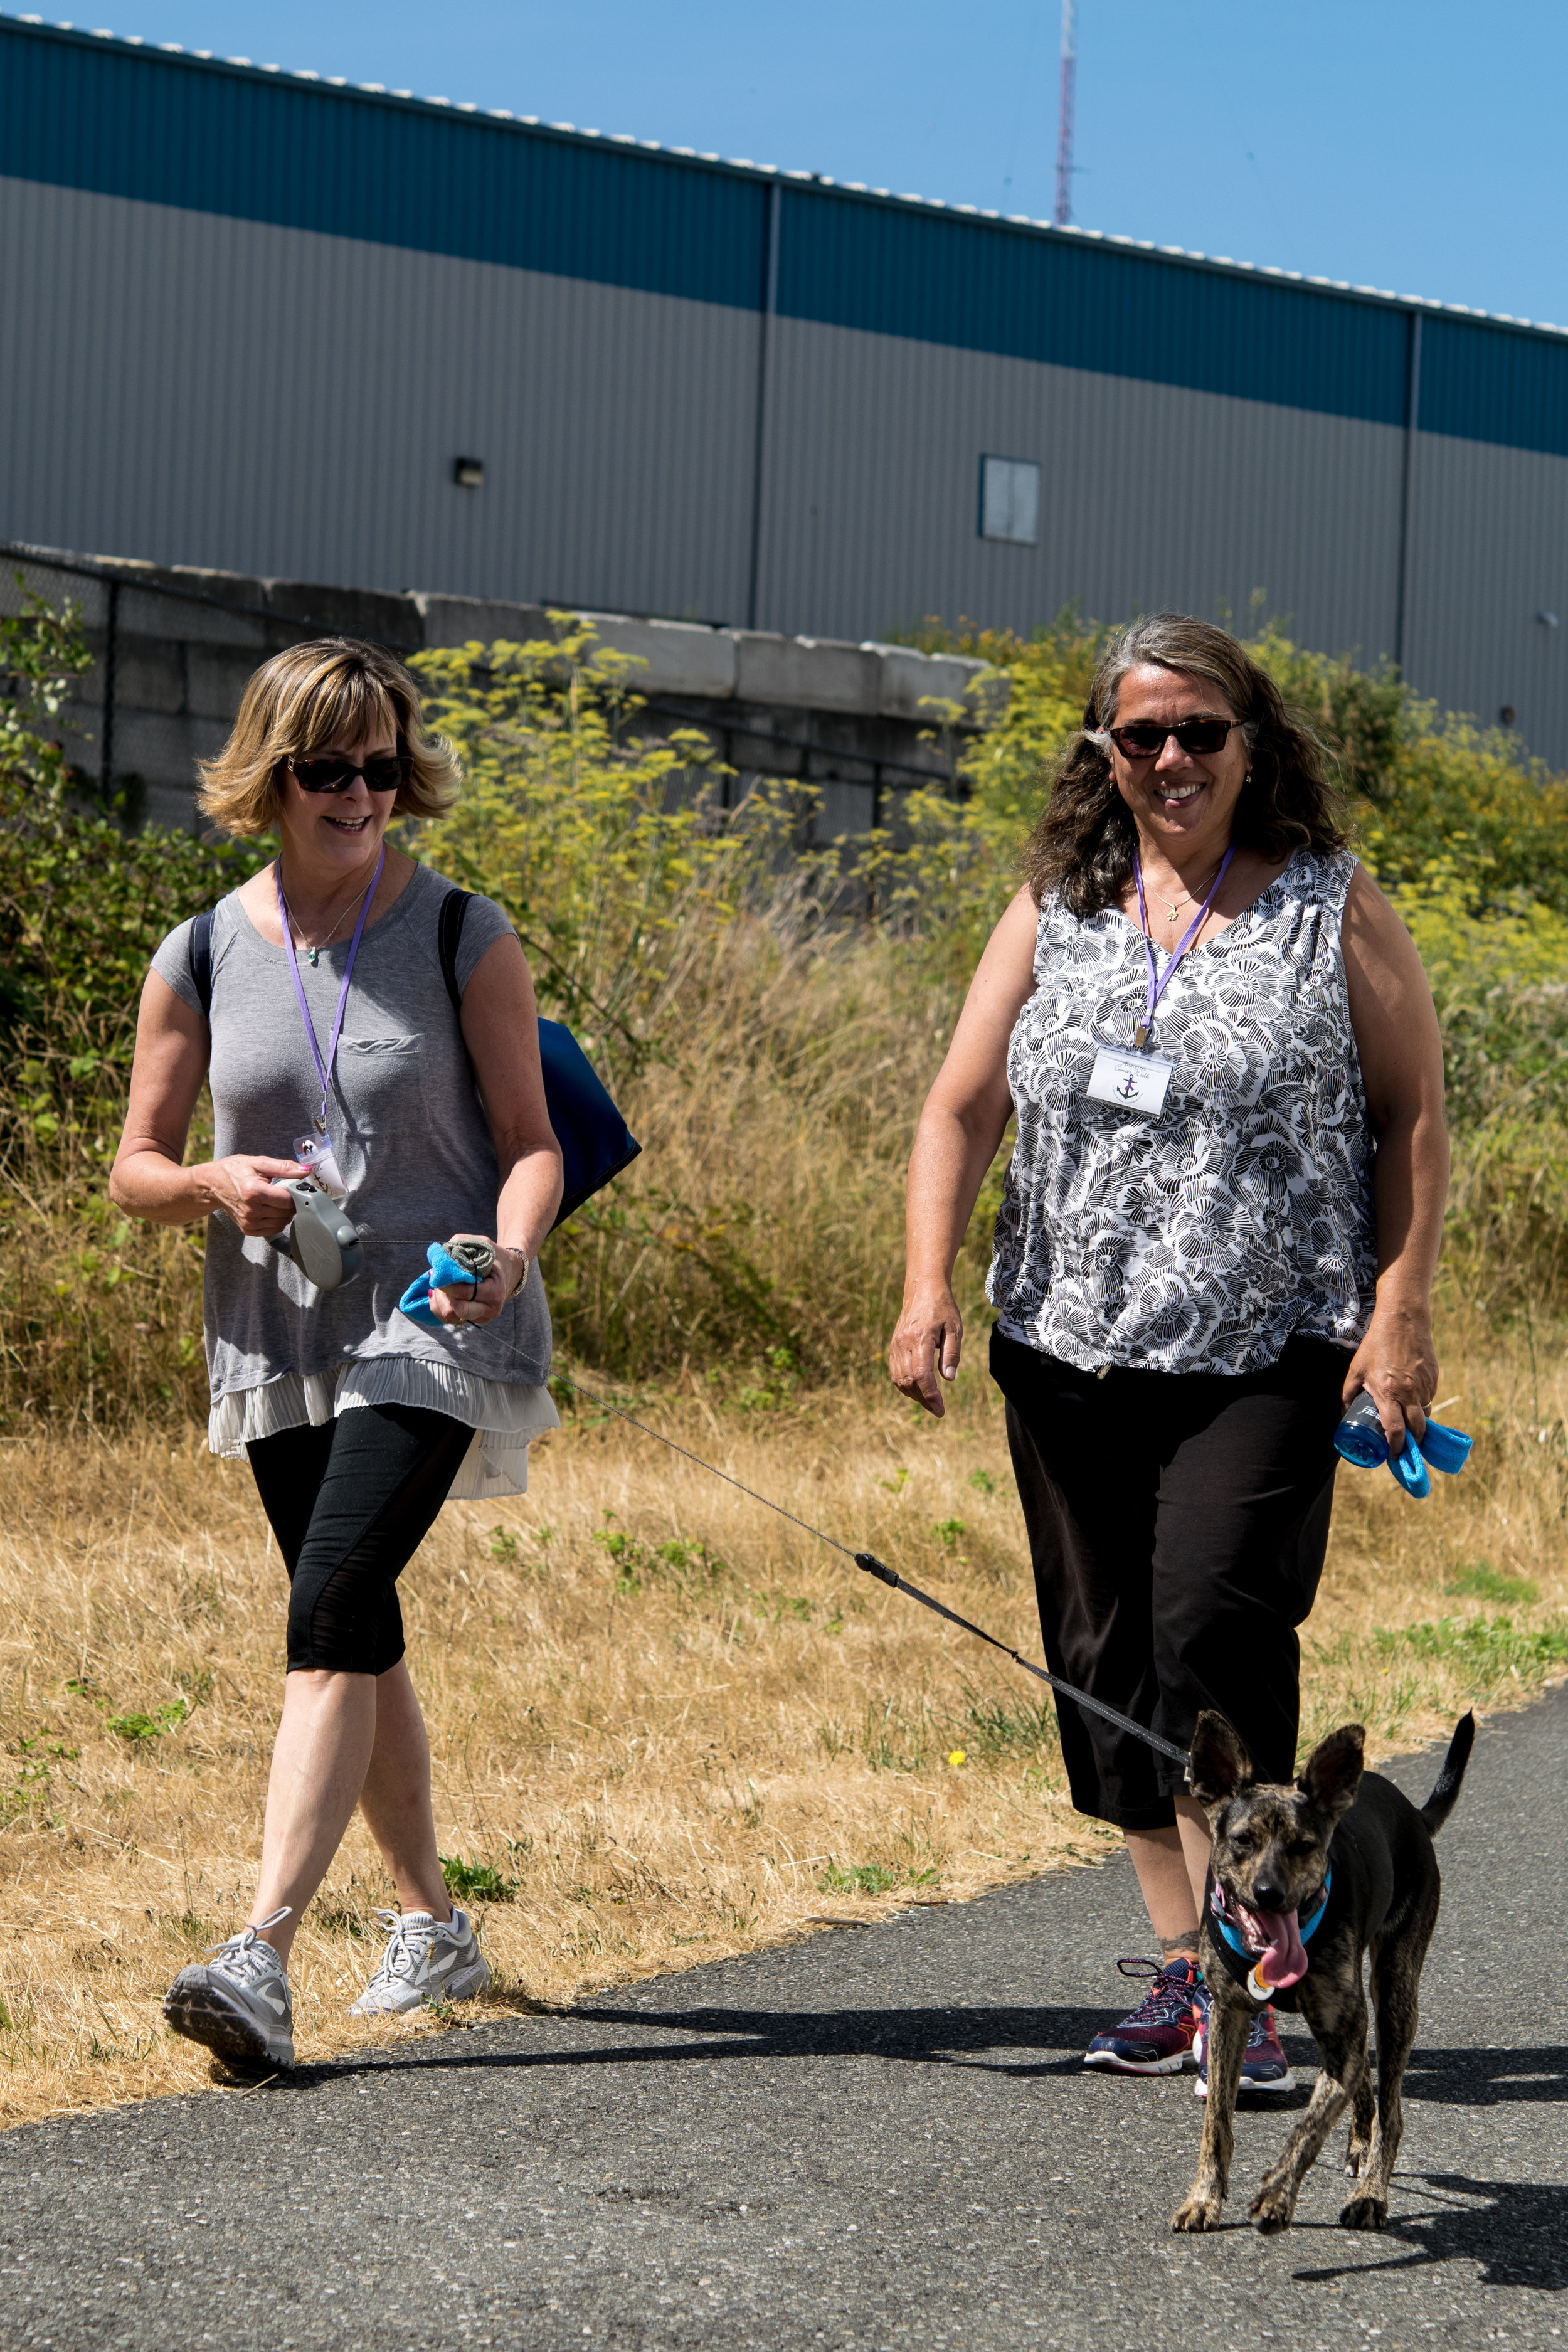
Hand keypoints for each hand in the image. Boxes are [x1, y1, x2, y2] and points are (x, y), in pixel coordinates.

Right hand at [200, 1154, 306, 1236]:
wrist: (211, 1185)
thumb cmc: (234, 1171)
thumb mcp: (258, 1162)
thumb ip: (284, 1167)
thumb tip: (306, 1171)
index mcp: (253, 1192)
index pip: (288, 1199)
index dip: (296, 1192)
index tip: (294, 1185)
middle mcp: (251, 1210)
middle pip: (287, 1211)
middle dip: (291, 1201)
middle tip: (282, 1190)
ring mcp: (249, 1222)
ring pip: (283, 1222)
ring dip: (285, 1211)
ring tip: (274, 1199)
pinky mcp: (248, 1229)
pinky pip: (274, 1229)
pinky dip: (277, 1219)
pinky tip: (270, 1208)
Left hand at [428, 1234, 526, 1326]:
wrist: (510, 1271)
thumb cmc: (493, 1256)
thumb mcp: (481, 1243)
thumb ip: (460, 1246)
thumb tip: (438, 1257)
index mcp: (495, 1291)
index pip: (465, 1293)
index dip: (447, 1284)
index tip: (435, 1274)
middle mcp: (491, 1308)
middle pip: (459, 1310)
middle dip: (443, 1295)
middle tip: (437, 1281)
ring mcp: (483, 1316)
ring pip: (452, 1318)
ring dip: (440, 1302)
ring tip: (438, 1287)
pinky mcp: (475, 1319)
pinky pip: (451, 1318)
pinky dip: (441, 1307)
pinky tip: (439, 1294)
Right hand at [889, 1280, 963, 1417]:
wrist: (922, 1289)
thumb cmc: (943, 1308)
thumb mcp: (955, 1329)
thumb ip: (952, 1354)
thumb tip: (948, 1379)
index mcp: (920, 1338)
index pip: (922, 1375)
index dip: (930, 1395)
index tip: (940, 1409)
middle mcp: (903, 1343)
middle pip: (909, 1381)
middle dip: (923, 1399)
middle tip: (938, 1409)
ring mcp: (895, 1345)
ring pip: (899, 1379)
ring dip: (913, 1395)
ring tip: (929, 1402)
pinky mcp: (893, 1346)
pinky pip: (895, 1372)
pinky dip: (905, 1385)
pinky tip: (918, 1389)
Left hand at [1343, 1300, 1437, 1451]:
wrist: (1403, 1321)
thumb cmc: (1375, 1345)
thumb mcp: (1355, 1369)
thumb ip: (1347, 1394)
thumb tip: (1344, 1414)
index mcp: (1388, 1393)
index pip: (1395, 1430)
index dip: (1395, 1447)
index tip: (1392, 1455)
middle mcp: (1409, 1393)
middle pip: (1417, 1429)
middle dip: (1413, 1442)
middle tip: (1405, 1446)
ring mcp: (1424, 1386)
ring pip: (1425, 1414)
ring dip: (1418, 1423)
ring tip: (1407, 1423)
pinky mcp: (1434, 1378)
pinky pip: (1429, 1398)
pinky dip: (1422, 1403)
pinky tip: (1411, 1398)